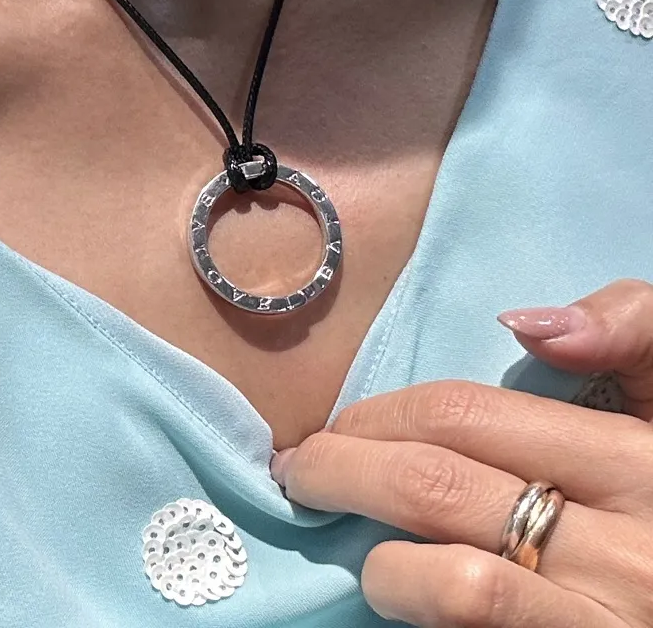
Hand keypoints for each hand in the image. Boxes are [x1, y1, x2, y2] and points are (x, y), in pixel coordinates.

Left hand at [270, 279, 652, 626]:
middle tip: (301, 473)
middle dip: (341, 469)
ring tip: (347, 543)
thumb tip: (528, 324)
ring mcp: (606, 623)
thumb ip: (631, 333)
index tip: (336, 424)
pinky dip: (415, 605)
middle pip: (436, 486)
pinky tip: (399, 592)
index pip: (464, 416)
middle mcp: (629, 548)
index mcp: (635, 459)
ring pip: (452, 580)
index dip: (377, 416)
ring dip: (375, 560)